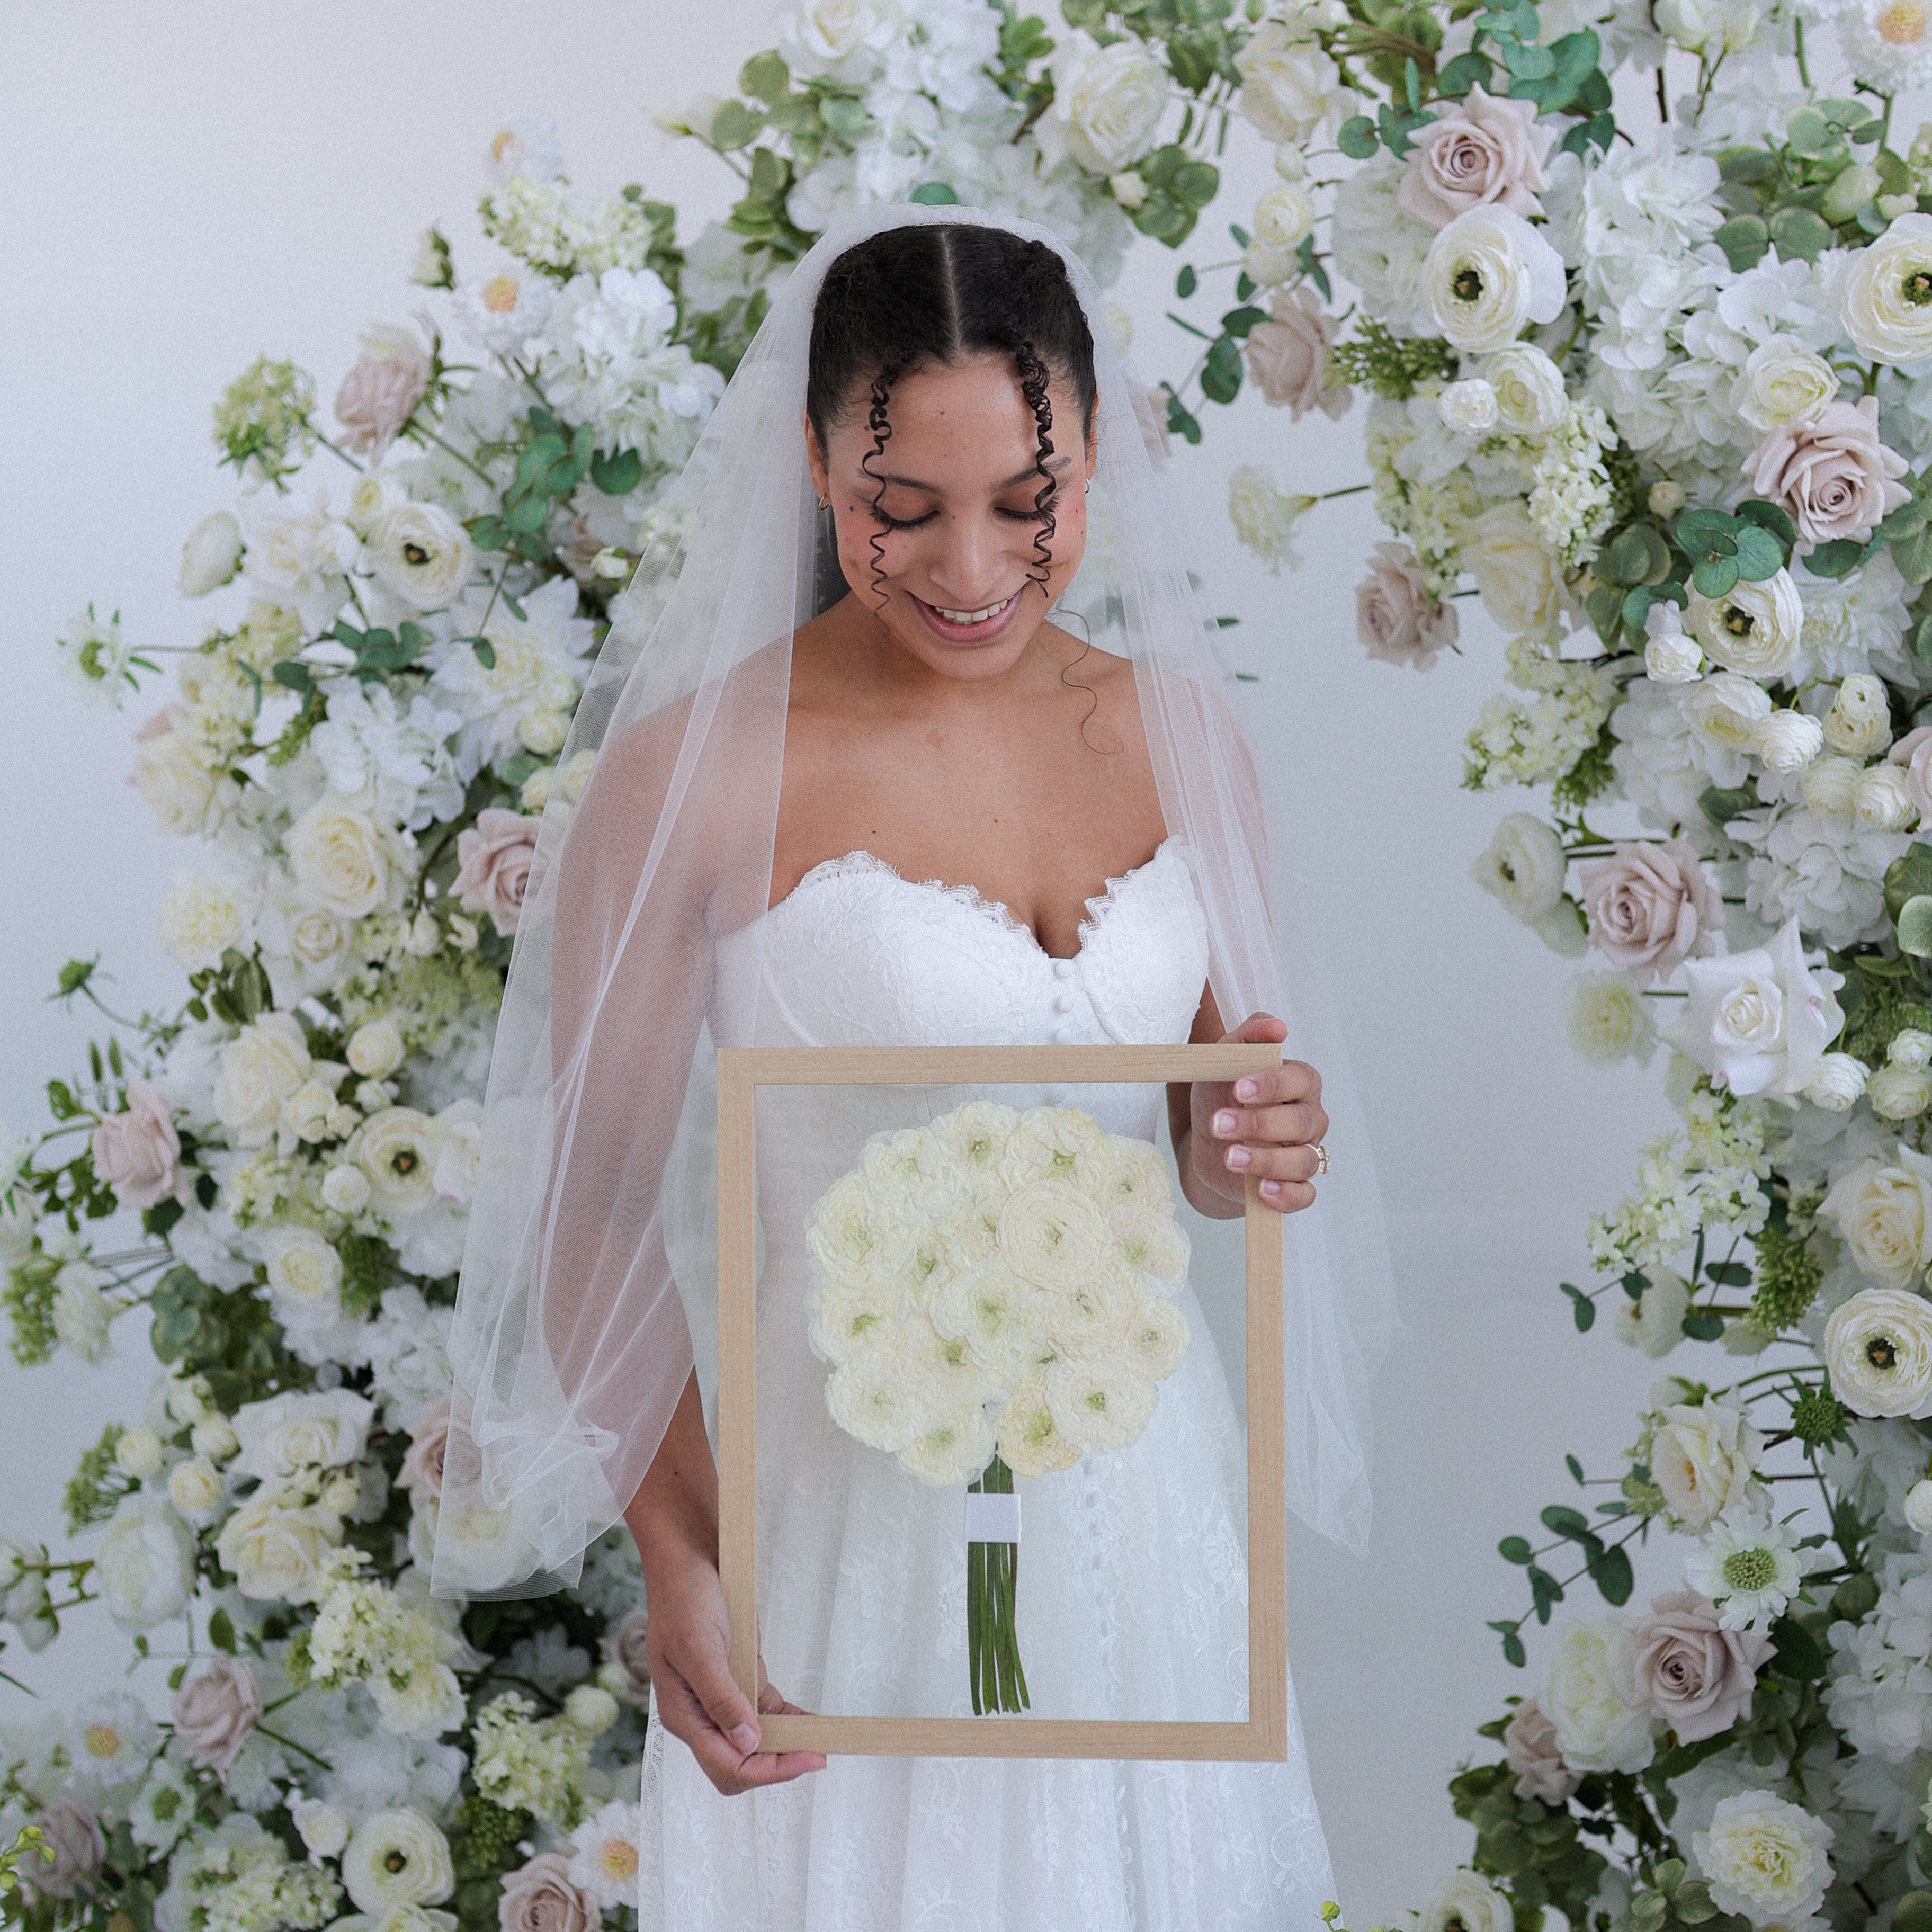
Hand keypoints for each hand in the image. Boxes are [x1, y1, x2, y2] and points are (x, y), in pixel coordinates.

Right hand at [642, 1542, 825, 1795]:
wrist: (685, 1561)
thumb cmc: (684, 1600)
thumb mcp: (699, 1648)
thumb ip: (720, 1697)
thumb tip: (748, 1742)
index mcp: (684, 1715)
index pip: (726, 1765)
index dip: (768, 1770)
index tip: (808, 1758)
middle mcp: (700, 1715)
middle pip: (739, 1764)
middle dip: (777, 1766)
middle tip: (818, 1755)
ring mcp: (720, 1699)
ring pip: (754, 1743)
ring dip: (785, 1747)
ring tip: (822, 1743)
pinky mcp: (739, 1680)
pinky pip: (765, 1711)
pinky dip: (786, 1719)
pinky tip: (809, 1719)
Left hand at [1189, 1010, 1326, 1214]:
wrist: (1204, 1141)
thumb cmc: (1221, 1095)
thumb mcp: (1224, 1059)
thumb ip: (1249, 1036)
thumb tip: (1278, 1027)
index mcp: (1299, 1083)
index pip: (1301, 1080)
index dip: (1272, 1084)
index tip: (1238, 1088)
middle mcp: (1309, 1119)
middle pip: (1301, 1122)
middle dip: (1258, 1124)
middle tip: (1217, 1123)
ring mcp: (1304, 1154)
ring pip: (1303, 1161)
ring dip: (1265, 1161)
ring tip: (1230, 1157)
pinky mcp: (1293, 1186)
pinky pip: (1305, 1195)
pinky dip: (1286, 1195)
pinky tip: (1262, 1190)